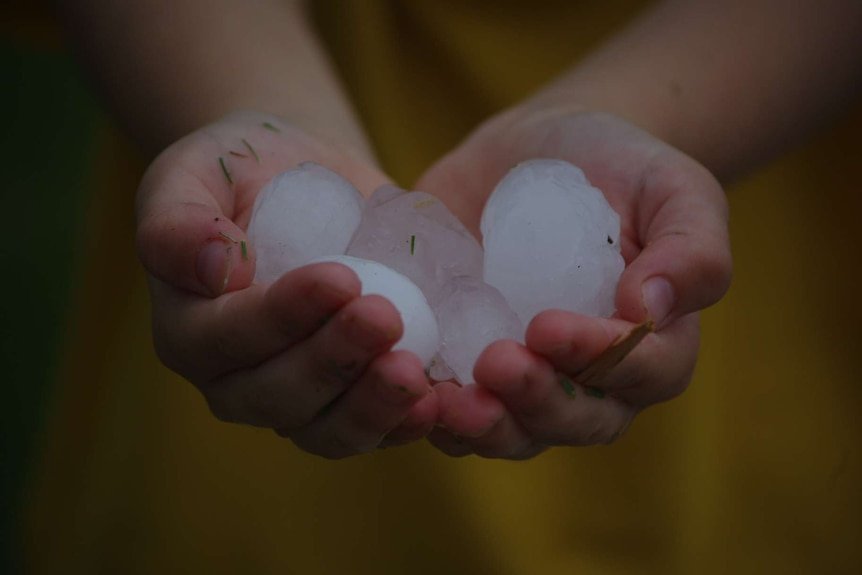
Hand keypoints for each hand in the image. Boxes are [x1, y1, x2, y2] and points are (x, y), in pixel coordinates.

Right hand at [137, 111, 437, 457]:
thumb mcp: (194, 174)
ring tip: (413, 372)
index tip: (340, 278)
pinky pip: (374, 428)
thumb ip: (178, 222)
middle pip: (279, 396)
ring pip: (327, 430)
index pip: (229, 339)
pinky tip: (438, 399)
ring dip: (371, 407)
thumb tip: (214, 270)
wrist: (302, 183)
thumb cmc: (238, 173)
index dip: (282, 316)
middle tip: (385, 318)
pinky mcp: (351, 397)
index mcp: (190, 332)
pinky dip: (405, 422)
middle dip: (334, 362)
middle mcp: (238, 381)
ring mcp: (298, 399)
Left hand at [416, 105, 730, 457]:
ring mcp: (528, 375)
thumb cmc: (619, 168)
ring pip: (515, 431)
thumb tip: (652, 310)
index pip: (640, 374)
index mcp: (654, 344)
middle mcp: (593, 377)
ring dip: (483, 426)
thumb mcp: (672, 186)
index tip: (547, 326)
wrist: (537, 151)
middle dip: (536, 402)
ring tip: (447, 401)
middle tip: (496, 363)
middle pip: (577, 420)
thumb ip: (691, 248)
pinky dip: (431, 408)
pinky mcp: (470, 361)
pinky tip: (407, 386)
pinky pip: (455, 406)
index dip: (598, 360)